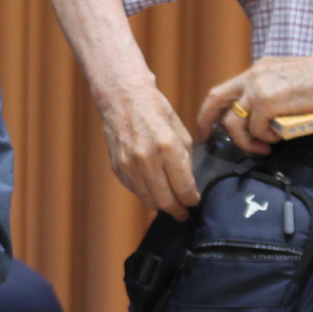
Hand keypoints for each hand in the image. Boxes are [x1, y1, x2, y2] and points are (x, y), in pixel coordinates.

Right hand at [96, 80, 200, 217]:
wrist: (123, 98)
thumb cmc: (156, 111)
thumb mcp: (180, 132)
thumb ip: (185, 161)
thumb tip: (188, 185)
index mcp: (167, 146)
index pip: (183, 188)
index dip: (192, 200)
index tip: (195, 201)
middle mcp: (146, 159)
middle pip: (165, 201)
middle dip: (178, 210)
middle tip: (184, 213)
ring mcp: (128, 165)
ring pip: (149, 201)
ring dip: (161, 205)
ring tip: (170, 203)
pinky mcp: (117, 168)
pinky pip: (135, 191)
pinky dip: (146, 194)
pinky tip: (153, 187)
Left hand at [196, 54, 312, 154]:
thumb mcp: (287, 81)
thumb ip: (270, 93)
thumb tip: (260, 118)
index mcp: (257, 70)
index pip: (223, 90)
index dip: (210, 109)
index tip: (207, 126)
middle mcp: (252, 76)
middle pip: (216, 100)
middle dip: (206, 122)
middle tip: (207, 140)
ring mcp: (257, 88)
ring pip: (235, 123)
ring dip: (248, 140)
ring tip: (265, 147)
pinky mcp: (266, 102)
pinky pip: (257, 130)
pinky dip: (268, 138)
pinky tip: (282, 136)